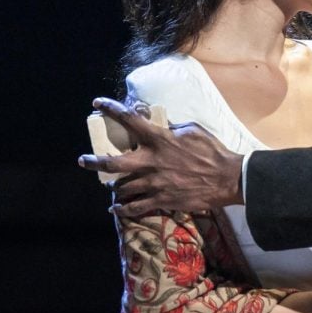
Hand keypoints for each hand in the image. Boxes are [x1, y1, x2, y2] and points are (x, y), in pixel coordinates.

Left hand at [77, 97, 244, 216]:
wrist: (227, 179)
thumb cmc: (213, 151)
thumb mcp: (193, 130)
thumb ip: (173, 128)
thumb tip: (162, 125)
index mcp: (159, 139)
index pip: (129, 120)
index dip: (110, 109)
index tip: (97, 103)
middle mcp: (151, 161)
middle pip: (112, 163)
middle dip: (93, 162)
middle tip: (83, 161)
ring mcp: (154, 183)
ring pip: (122, 187)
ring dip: (114, 187)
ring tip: (112, 187)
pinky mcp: (161, 200)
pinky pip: (135, 208)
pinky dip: (122, 209)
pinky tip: (116, 209)